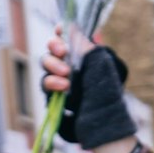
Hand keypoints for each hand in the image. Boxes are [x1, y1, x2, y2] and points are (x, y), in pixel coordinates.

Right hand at [41, 29, 136, 152]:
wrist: (105, 124)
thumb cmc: (108, 97)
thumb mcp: (103, 67)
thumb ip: (88, 48)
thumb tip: (74, 28)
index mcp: (82, 56)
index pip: (67, 38)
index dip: (61, 31)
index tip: (61, 29)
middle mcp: (69, 66)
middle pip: (52, 49)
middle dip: (55, 47)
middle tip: (63, 52)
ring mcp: (60, 82)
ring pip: (45, 66)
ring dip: (53, 66)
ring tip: (67, 76)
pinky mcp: (52, 98)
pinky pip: (45, 86)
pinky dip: (52, 83)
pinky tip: (63, 87)